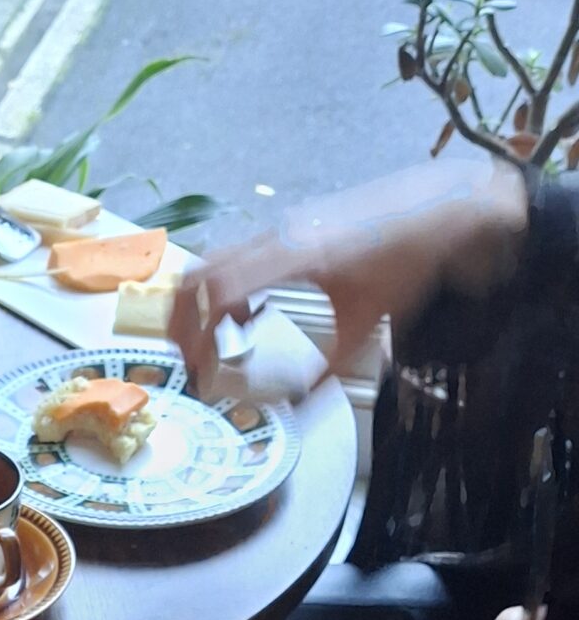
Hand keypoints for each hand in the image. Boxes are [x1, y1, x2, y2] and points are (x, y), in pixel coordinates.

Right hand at [174, 161, 528, 388]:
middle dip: (181, 320)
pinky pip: (237, 254)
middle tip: (185, 359)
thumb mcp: (367, 324)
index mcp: (292, 259)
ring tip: (211, 341)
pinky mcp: (289, 225)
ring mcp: (280, 226)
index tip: (197, 373)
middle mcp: (276, 236)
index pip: (218, 294)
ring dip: (201, 302)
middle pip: (198, 272)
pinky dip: (225, 287)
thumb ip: (325, 369)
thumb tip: (296, 409)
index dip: (197, 337)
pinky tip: (247, 314)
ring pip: (213, 260)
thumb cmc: (406, 265)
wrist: (438, 210)